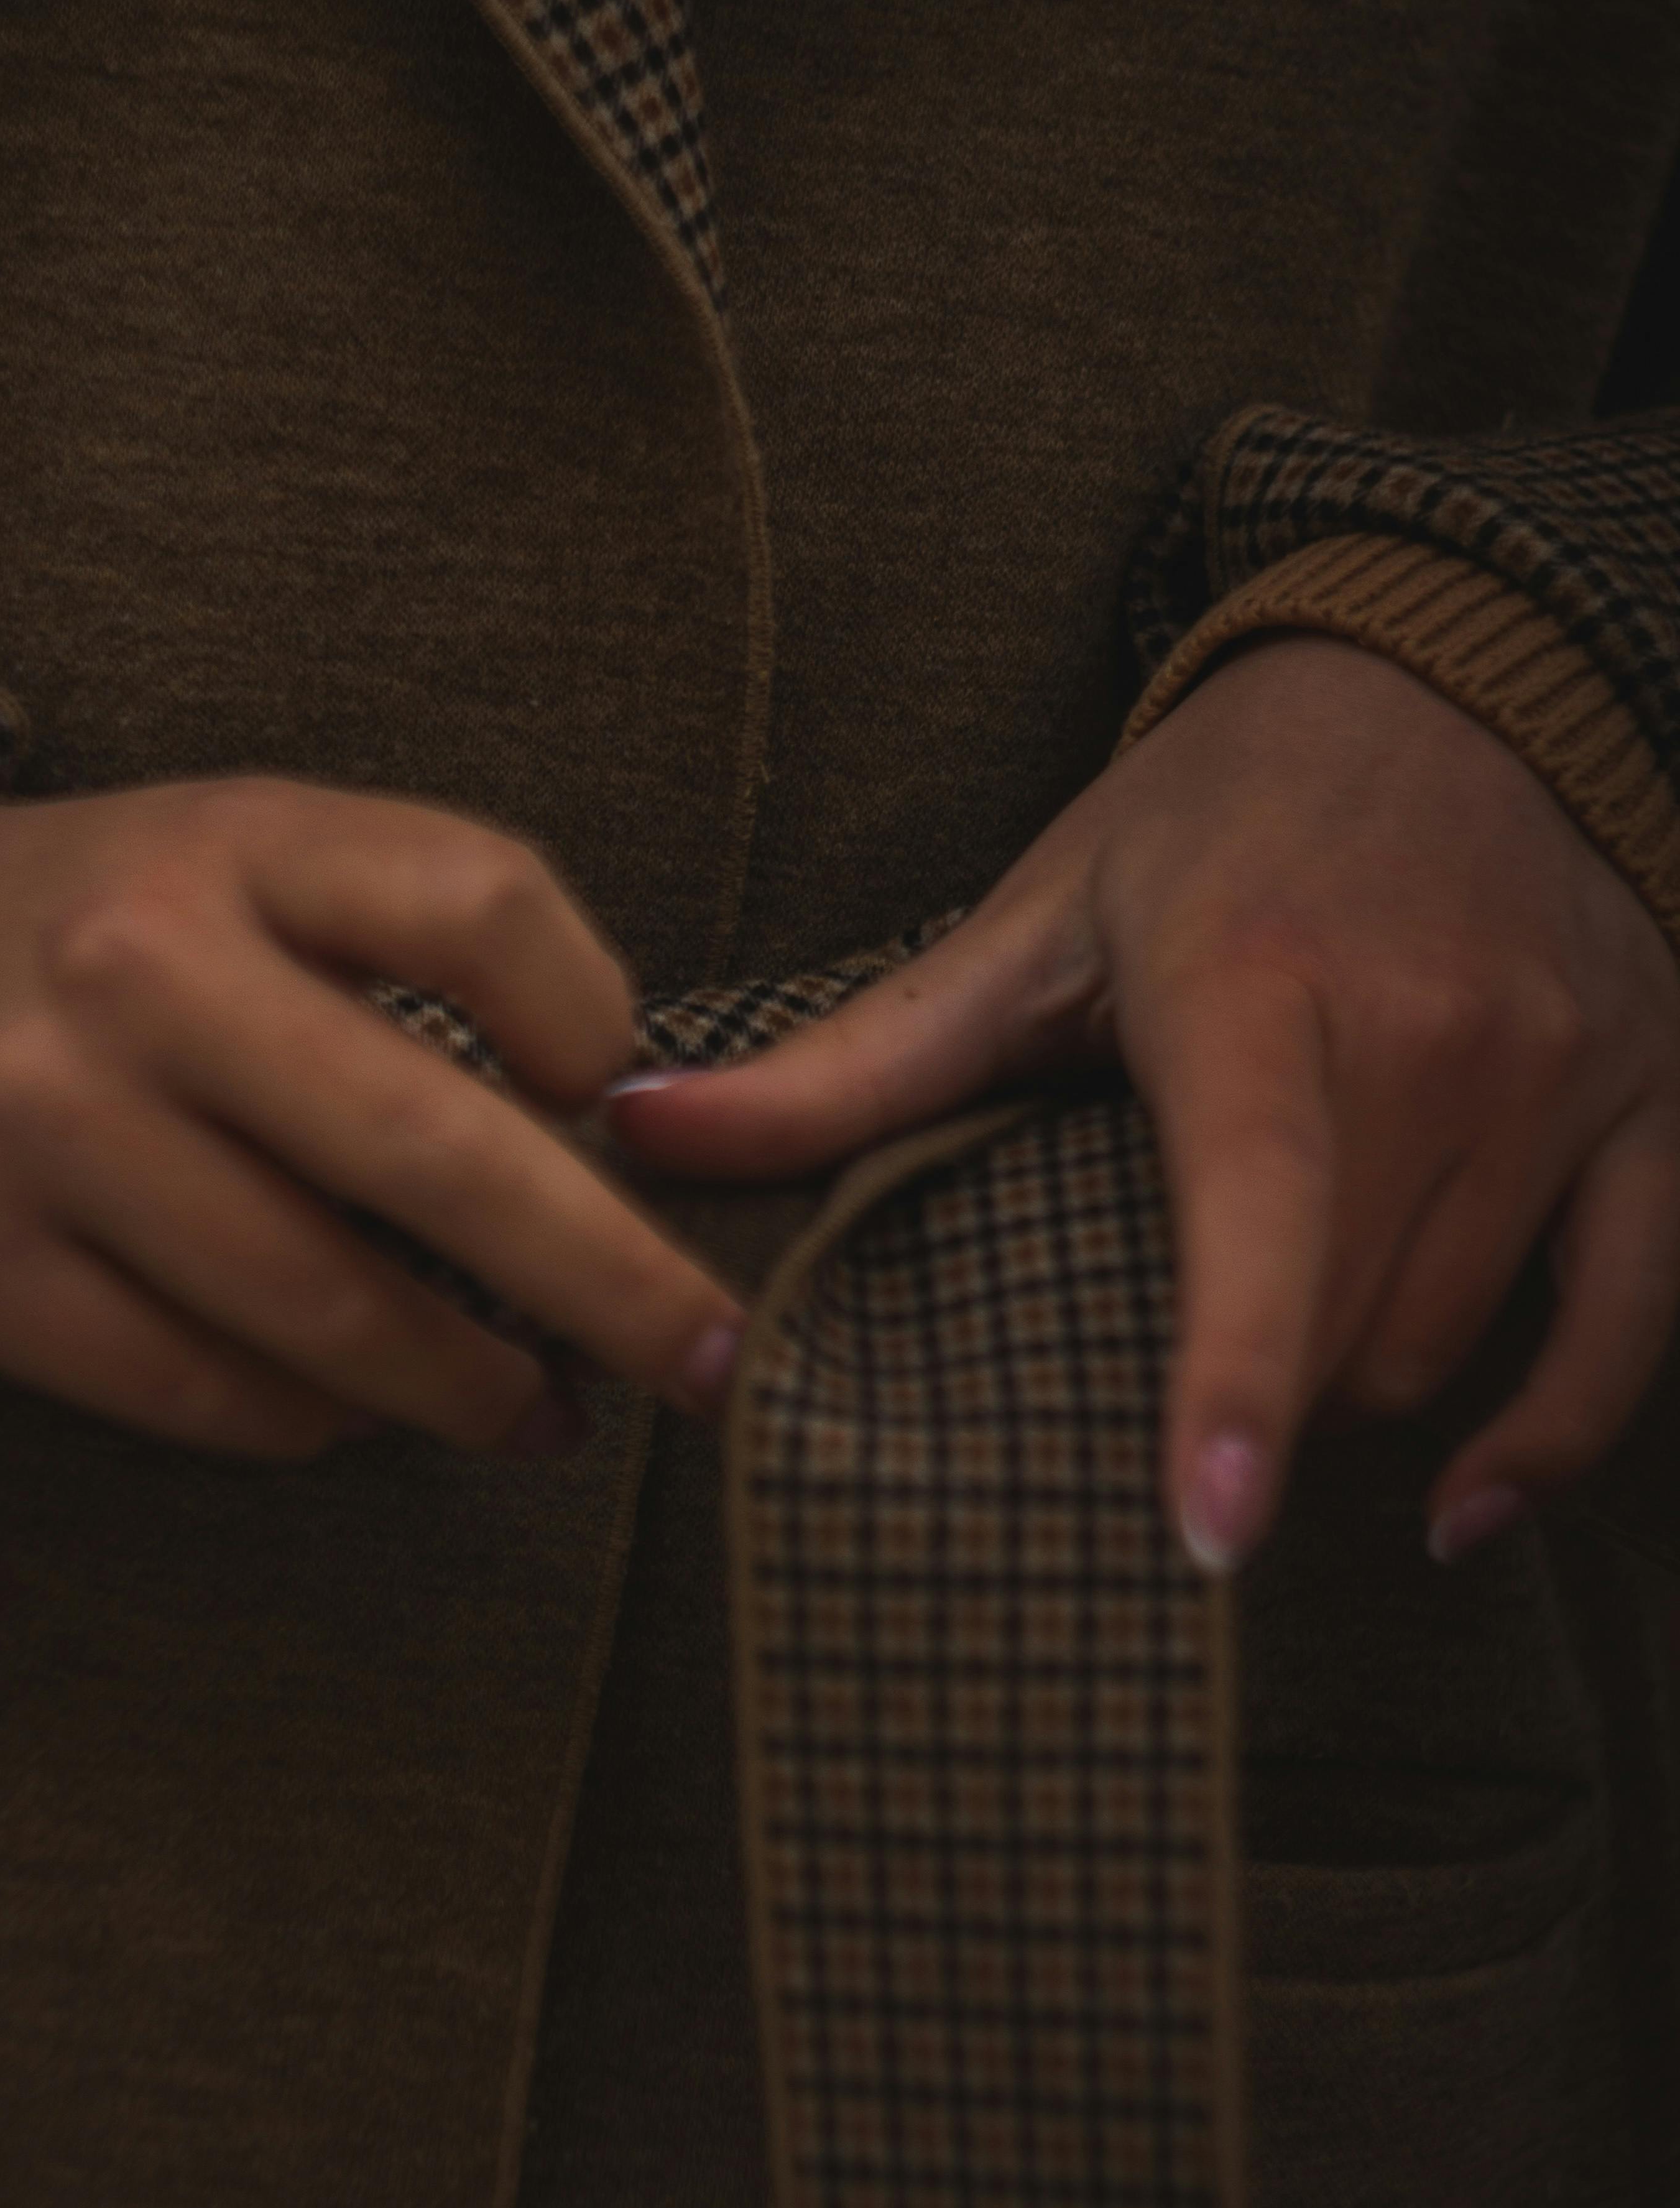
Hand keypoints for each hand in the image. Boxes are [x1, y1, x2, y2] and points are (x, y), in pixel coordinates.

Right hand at [0, 776, 742, 1457]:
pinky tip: (354, 1415)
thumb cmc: (76, 929)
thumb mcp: (231, 856)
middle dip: (614, 1285)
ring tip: (534, 1412)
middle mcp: (133, 971)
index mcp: (227, 841)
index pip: (485, 905)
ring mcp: (36, 1125)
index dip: (598, 1019)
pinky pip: (197, 1391)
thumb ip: (408, 943)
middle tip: (717, 1363)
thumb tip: (610, 1129)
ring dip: (466, 1387)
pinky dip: (310, 1423)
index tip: (629, 1103)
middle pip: (442, 1153)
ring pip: (324, 1311)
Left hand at [610, 639, 1679, 1569]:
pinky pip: (1631, 1321)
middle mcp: (1435, 1036)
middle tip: (1158, 1336)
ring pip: (1444, 1341)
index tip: (1207, 1530)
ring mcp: (1563, 1073)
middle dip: (1238, 1384)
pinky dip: (1553, 1430)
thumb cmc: (1216, 822)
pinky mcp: (1657, 1096)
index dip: (1232, 1383)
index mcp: (1260, 996)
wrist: (1449, 677)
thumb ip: (847, 1065)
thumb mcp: (1030, 928)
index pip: (1257, 1219)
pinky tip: (1469, 1508)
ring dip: (1349, 1382)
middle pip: (1335, 1330)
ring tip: (1275, 1328)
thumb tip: (629, 1131)